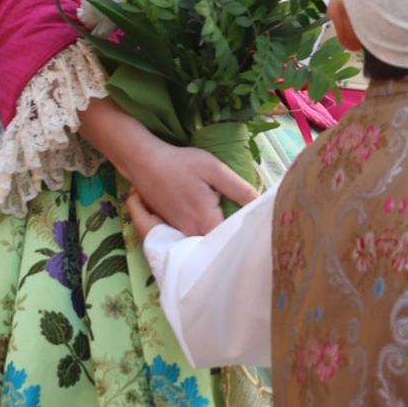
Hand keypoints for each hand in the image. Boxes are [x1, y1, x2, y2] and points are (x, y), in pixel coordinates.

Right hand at [120, 140, 258, 236]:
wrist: (145, 162)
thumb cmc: (181, 163)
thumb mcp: (214, 169)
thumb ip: (239, 189)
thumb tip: (262, 204)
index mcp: (207, 221)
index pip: (234, 238)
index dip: (249, 235)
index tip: (262, 227)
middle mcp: (193, 234)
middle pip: (220, 244)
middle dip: (236, 238)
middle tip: (254, 228)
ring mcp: (181, 233)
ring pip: (207, 241)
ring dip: (221, 236)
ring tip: (238, 227)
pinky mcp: (174, 229)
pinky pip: (195, 236)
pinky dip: (205, 232)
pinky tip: (213, 222)